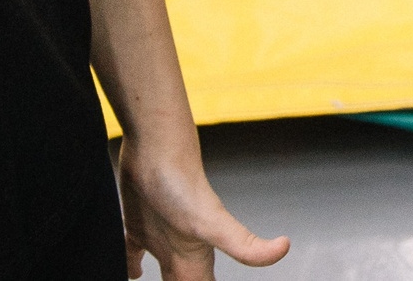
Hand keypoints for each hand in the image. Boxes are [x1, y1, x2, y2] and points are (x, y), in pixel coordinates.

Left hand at [119, 137, 287, 279]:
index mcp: (196, 260)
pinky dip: (129, 268)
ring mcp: (159, 238)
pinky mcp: (138, 225)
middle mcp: (180, 253)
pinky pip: (132, 255)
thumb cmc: (182, 180)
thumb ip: (245, 243)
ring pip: (158, 276)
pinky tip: (128, 273)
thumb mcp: (211, 221)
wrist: (156, 145)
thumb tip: (284, 248)